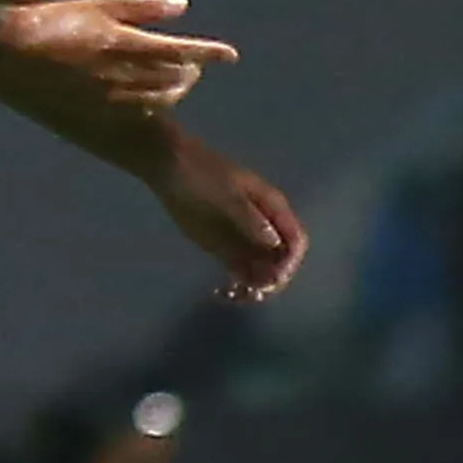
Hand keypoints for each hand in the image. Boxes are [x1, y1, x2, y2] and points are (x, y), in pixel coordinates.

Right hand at [0, 0, 236, 113]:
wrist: (6, 50)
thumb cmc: (52, 19)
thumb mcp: (99, 4)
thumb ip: (143, 7)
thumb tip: (183, 7)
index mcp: (122, 41)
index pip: (179, 50)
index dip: (208, 53)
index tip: (230, 55)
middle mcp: (117, 72)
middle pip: (172, 78)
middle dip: (190, 72)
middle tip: (195, 65)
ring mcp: (104, 96)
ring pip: (157, 99)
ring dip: (173, 90)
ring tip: (176, 81)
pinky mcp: (92, 111)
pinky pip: (134, 113)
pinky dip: (150, 105)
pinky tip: (149, 97)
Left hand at [150, 128, 307, 303]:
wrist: (167, 166)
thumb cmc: (201, 175)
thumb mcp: (227, 196)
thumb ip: (250, 222)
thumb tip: (275, 245)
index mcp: (272, 207)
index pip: (295, 241)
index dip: (289, 263)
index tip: (272, 280)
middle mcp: (263, 223)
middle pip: (279, 257)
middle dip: (271, 278)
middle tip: (251, 294)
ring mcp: (242, 233)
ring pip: (259, 266)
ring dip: (253, 283)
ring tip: (236, 296)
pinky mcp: (221, 242)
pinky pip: (237, 266)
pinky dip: (236, 280)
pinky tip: (225, 290)